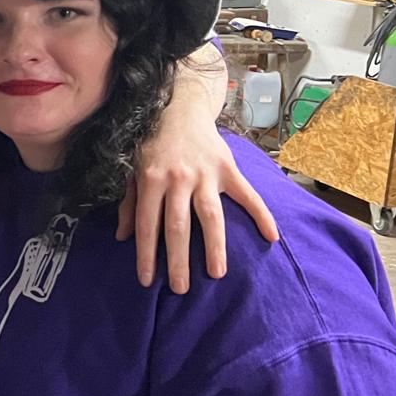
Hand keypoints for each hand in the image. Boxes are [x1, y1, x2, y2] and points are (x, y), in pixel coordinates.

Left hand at [119, 124, 279, 292]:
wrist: (179, 107)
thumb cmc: (151, 142)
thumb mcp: (132, 169)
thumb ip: (129, 203)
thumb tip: (123, 237)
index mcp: (151, 180)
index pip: (147, 225)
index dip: (146, 254)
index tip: (147, 281)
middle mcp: (178, 179)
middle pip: (178, 226)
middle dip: (178, 260)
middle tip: (181, 288)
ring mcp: (206, 174)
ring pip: (211, 216)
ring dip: (215, 246)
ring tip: (217, 273)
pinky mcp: (228, 169)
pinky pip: (248, 195)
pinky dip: (262, 215)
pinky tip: (271, 237)